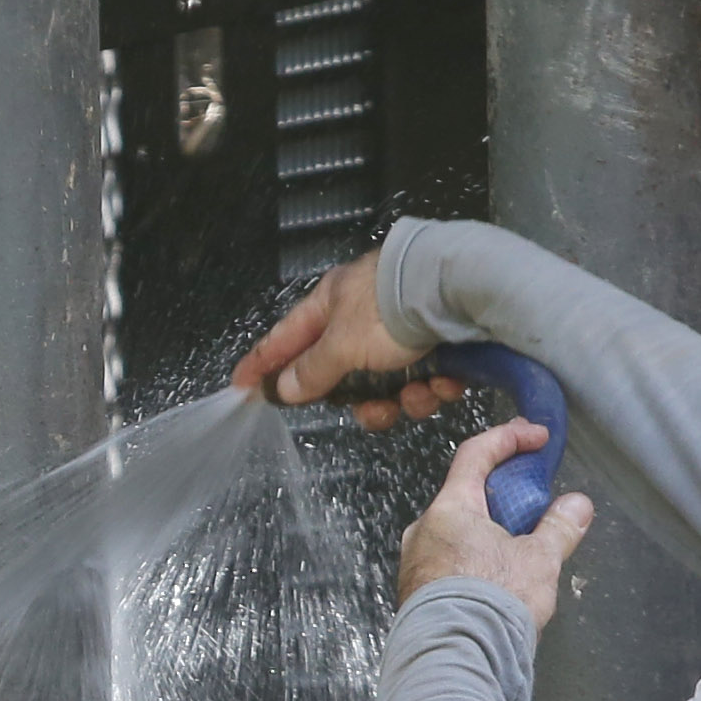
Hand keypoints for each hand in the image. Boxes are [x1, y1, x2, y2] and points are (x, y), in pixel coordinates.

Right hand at [232, 253, 442, 419]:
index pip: (285, 339)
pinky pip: (422, 381)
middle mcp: (364, 316)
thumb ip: (312, 370)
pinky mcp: (437, 343)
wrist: (460, 291)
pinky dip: (433, 388)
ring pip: (388, 385)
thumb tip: (284, 388)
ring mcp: (401, 330)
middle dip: (364, 400)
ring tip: (419, 393)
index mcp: (331, 303)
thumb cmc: (391, 308)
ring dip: (403, 399)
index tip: (241, 387)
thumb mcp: (343, 344)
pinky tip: (445, 382)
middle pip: (345, 375)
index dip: (262, 364)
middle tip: (375, 409)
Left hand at [395, 422, 598, 621]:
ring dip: (489, 533)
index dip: (509, 438)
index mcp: (449, 509)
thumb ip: (559, 528)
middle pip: (465, 496)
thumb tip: (577, 506)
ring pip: (456, 533)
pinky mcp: (415, 594)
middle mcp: (423, 530)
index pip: (476, 454)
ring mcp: (414, 563)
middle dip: (503, 496)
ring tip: (522, 554)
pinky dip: (474, 560)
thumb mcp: (539, 561)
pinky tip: (498, 582)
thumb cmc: (492, 603)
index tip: (536, 437)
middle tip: (535, 506)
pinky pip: (448, 563)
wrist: (456, 659)